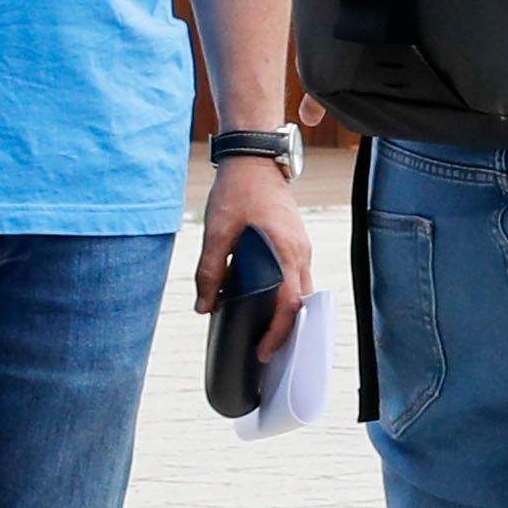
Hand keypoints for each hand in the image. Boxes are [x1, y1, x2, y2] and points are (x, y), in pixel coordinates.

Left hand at [196, 152, 313, 361]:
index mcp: (287, 251)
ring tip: (262, 332)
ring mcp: (301, 247)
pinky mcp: (294, 242)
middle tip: (264, 352)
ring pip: (302, 291)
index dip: (278, 333)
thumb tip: (204, 307)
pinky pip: (296, 277)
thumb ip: (209, 270)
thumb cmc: (238, 188)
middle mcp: (301, 252)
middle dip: (286, 331)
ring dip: (286, 314)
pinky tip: (261, 302)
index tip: (262, 352)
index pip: (291, 304)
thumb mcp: (217, 230)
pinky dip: (284, 296)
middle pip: (303, 304)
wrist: (254, 156)